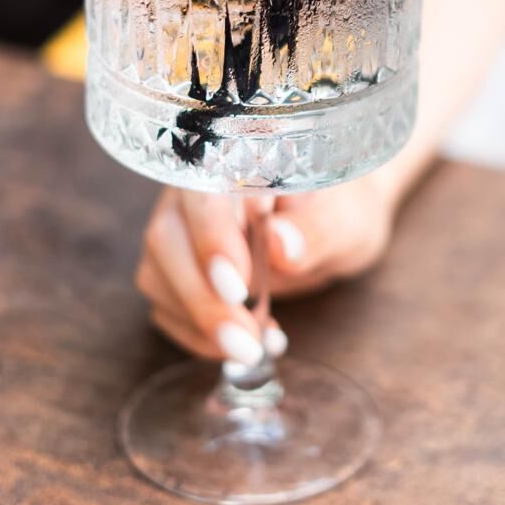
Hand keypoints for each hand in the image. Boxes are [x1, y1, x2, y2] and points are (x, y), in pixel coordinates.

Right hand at [135, 174, 398, 363]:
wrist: (333, 224)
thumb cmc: (340, 210)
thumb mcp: (348, 218)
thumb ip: (317, 227)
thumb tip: (279, 243)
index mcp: (236, 156)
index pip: (203, 192)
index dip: (212, 239)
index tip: (239, 288)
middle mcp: (194, 188)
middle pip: (166, 238)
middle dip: (203, 299)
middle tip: (247, 344)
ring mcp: (179, 228)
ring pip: (156, 275)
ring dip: (200, 322)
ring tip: (255, 348)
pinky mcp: (174, 268)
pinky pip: (164, 306)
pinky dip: (198, 335)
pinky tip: (242, 345)